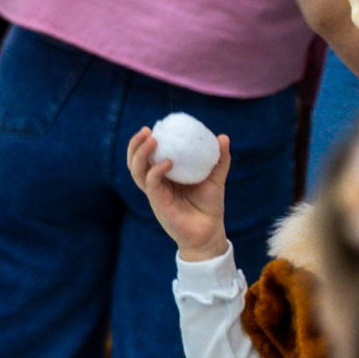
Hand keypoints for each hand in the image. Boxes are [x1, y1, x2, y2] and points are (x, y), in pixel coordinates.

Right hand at [126, 126, 233, 260]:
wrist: (210, 230)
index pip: (146, 156)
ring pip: (137, 172)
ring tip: (151, 140)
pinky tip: (167, 163)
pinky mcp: (159, 204)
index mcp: (164, 175)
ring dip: (141, 155)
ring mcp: (156, 194)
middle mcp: (156, 183)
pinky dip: (156, 172)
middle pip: (135, 162)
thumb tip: (223, 137)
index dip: (143, 142)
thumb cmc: (209, 205)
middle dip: (135, 145)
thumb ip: (218, 159)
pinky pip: (152, 185)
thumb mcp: (215, 178)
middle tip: (146, 130)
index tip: (152, 127)